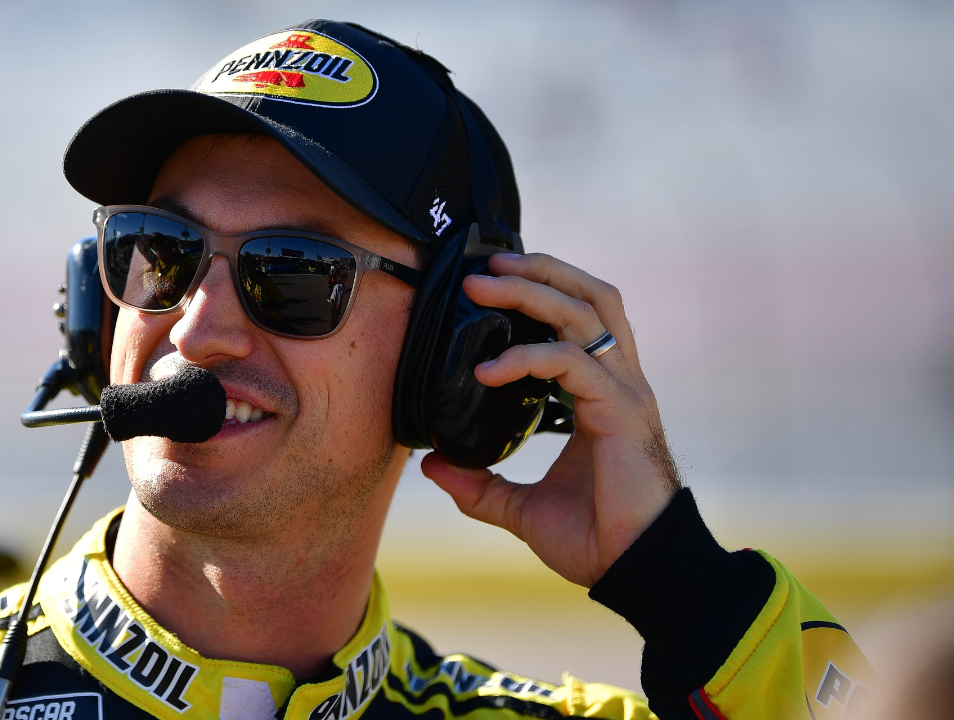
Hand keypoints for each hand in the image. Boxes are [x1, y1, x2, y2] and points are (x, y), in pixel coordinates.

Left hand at [421, 253, 680, 587]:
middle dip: (538, 272)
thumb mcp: (522, 510)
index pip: (581, 320)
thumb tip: (433, 468)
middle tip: (484, 269)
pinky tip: (487, 369)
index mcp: (601, 396)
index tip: (491, 286)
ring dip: (534, 291)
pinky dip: (527, 357)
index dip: (543, 292)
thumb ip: (480, 486)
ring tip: (485, 287)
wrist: (640, 572)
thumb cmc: (596, 539)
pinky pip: (572, 363)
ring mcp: (624, 393)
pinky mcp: (621, 412)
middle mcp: (619, 383)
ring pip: (586, 313)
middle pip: (590, 297)